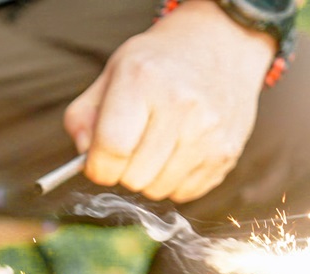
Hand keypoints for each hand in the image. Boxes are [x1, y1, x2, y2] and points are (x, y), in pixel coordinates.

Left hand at [64, 1, 275, 202]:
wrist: (219, 44)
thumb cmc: (158, 63)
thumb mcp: (112, 73)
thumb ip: (83, 117)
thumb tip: (85, 159)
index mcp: (144, 80)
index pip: (112, 148)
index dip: (97, 166)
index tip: (98, 162)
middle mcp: (182, 106)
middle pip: (134, 177)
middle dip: (123, 170)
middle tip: (131, 146)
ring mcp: (209, 133)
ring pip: (158, 190)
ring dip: (148, 177)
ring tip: (156, 145)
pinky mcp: (226, 154)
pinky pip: (184, 193)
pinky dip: (174, 181)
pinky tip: (178, 150)